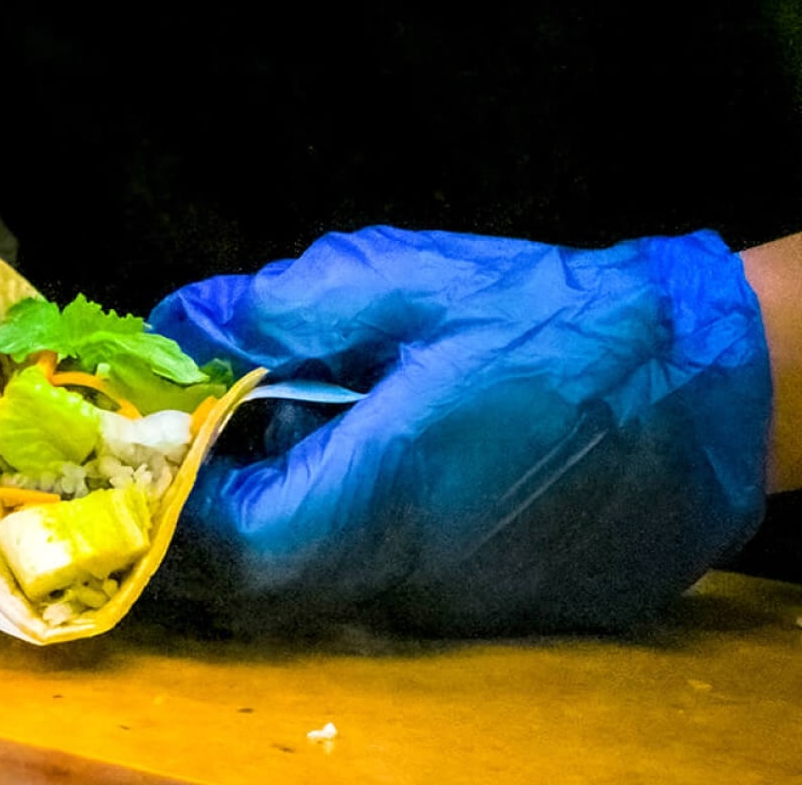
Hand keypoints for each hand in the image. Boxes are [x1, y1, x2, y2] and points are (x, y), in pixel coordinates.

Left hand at [145, 226, 772, 634]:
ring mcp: (452, 596)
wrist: (715, 385)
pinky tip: (378, 452)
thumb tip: (182, 322)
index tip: (168, 431)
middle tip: (221, 423)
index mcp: (386, 486)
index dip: (180, 491)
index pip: (234, 536)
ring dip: (287, 507)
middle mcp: (410, 563)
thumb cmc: (565, 324)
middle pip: (263, 571)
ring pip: (320, 577)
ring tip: (312, 421)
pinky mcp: (488, 602)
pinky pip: (383, 578)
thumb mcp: (409, 281)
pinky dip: (352, 523)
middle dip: (223, 500)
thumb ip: (282, 305)